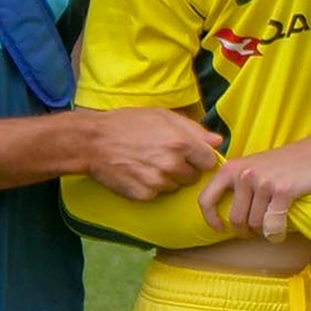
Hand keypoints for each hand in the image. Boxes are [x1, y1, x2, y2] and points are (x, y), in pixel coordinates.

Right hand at [88, 108, 221, 200]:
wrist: (93, 142)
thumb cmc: (128, 123)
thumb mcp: (163, 116)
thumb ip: (194, 129)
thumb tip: (217, 141)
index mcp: (182, 143)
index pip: (210, 161)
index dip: (199, 157)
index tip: (189, 153)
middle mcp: (173, 165)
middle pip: (194, 176)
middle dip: (184, 168)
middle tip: (164, 156)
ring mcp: (158, 182)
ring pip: (176, 186)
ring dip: (168, 178)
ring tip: (149, 163)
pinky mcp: (144, 195)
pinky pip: (158, 194)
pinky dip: (152, 186)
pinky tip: (139, 172)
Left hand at [198, 134, 310, 235]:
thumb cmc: (287, 163)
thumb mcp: (255, 165)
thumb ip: (238, 182)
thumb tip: (224, 210)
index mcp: (233, 168)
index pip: (206, 199)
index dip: (210, 218)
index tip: (220, 227)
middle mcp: (244, 174)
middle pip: (235, 218)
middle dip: (244, 231)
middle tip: (253, 232)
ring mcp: (263, 182)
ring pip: (255, 223)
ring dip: (263, 232)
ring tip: (270, 229)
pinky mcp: (283, 191)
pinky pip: (273, 225)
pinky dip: (276, 234)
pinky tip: (280, 233)